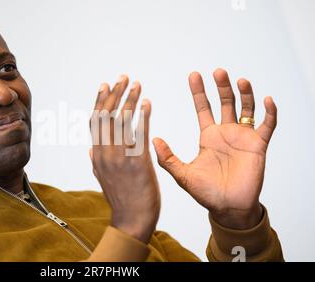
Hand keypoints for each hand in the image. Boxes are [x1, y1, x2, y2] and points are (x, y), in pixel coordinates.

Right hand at [89, 75, 159, 243]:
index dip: (100, 101)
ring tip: (136, 84)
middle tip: (123, 77)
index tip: (105, 85)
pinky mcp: (137, 162)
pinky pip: (139, 134)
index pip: (95, 121)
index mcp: (96, 155)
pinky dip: (143, 116)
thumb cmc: (121, 200)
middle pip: (107, 116)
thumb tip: (89, 151)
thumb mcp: (102, 180)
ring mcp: (119, 157)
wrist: (132, 221)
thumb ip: (96, 163)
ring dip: (129, 100)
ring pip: (122, 121)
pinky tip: (147, 104)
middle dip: (115, 94)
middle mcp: (104, 153)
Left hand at [153, 69, 276, 228]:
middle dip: (221, 86)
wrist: (227, 208)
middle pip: (225, 102)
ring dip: (244, 94)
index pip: (203, 107)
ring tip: (239, 80)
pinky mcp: (258, 146)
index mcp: (208, 136)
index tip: (194, 75)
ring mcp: (243, 137)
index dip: (198, 92)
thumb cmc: (206, 193)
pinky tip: (266, 100)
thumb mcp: (183, 174)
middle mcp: (226, 132)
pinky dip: (269, 113)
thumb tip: (153, 139)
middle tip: (217, 72)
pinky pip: (267, 125)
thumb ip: (167, 158)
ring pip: (246, 108)